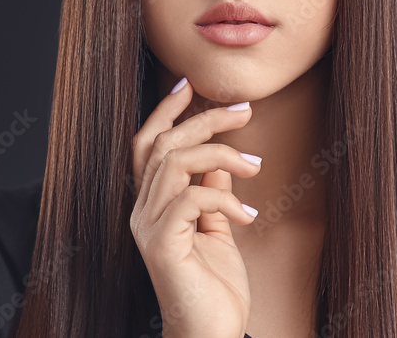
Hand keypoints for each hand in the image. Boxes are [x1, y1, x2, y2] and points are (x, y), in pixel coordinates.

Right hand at [130, 77, 261, 337]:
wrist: (212, 335)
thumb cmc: (215, 288)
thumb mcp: (217, 229)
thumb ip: (212, 192)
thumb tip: (220, 159)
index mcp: (152, 206)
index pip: (148, 145)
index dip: (165, 112)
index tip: (189, 85)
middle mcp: (142, 212)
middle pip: (162, 144)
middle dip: (202, 119)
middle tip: (242, 111)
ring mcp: (148, 227)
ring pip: (174, 162)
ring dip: (220, 155)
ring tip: (254, 166)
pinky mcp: (162, 244)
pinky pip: (191, 199)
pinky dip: (225, 200)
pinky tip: (248, 217)